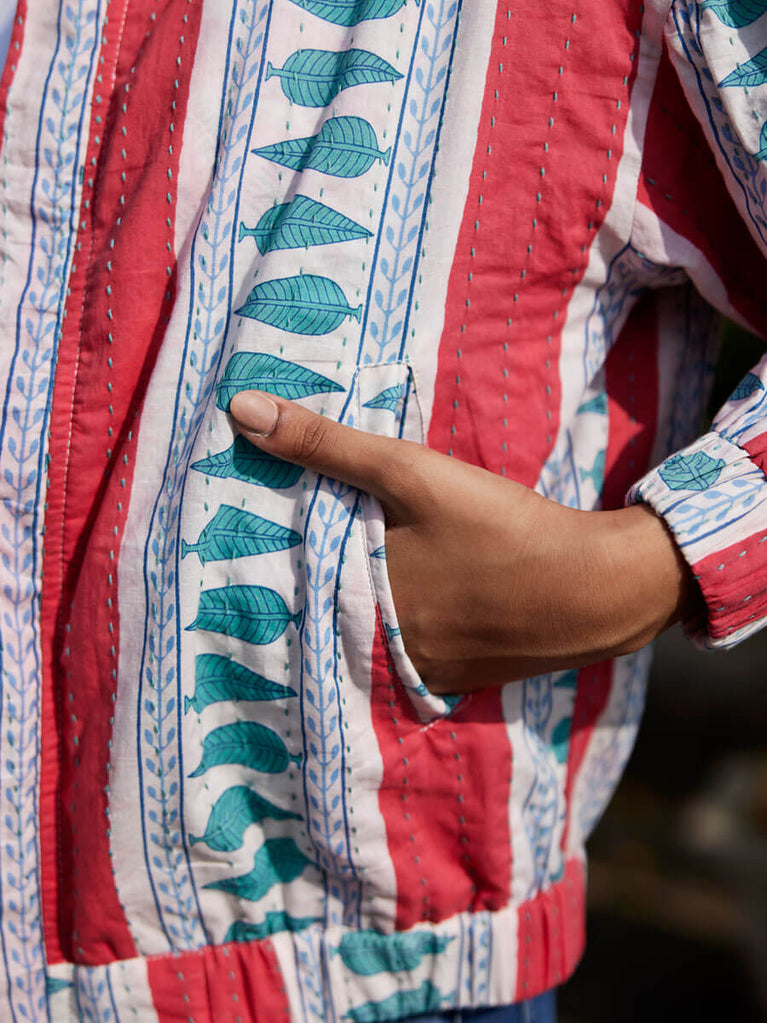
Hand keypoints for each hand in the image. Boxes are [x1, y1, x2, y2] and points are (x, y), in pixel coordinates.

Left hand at [229, 390, 696, 692]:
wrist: (597, 590)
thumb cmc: (501, 528)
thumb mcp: (411, 475)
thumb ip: (327, 445)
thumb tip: (240, 409)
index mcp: (359, 605)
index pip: (289, 586)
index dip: (267, 562)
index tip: (242, 541)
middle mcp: (380, 652)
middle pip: (327, 614)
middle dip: (308, 585)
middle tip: (282, 555)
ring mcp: (421, 672)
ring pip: (368, 635)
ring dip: (354, 609)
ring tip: (337, 574)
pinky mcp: (458, 680)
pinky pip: (408, 654)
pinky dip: (400, 628)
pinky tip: (411, 602)